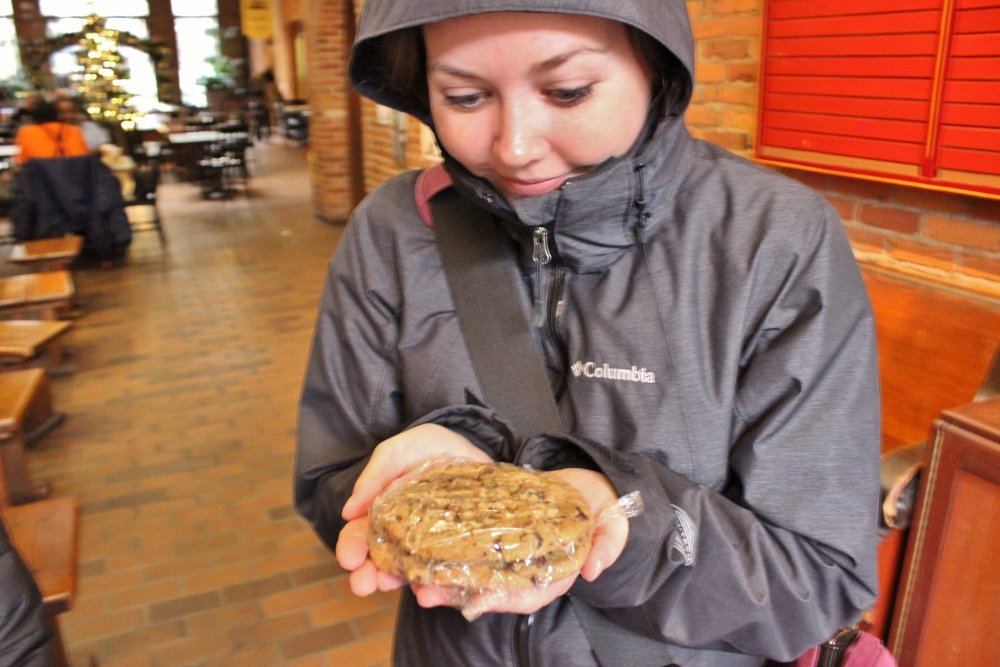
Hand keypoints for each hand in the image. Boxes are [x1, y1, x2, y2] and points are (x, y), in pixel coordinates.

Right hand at [335, 424, 492, 596]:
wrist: (470, 446)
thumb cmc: (426, 448)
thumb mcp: (397, 452)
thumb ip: (374, 476)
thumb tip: (349, 511)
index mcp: (380, 516)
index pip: (359, 537)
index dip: (351, 549)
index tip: (349, 559)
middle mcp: (402, 538)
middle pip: (382, 564)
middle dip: (371, 577)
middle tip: (365, 584)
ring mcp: (430, 548)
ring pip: (416, 575)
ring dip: (412, 587)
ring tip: (416, 592)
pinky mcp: (459, 551)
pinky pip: (451, 574)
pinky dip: (446, 586)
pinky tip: (444, 591)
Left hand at [411, 467, 627, 615]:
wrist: (587, 484)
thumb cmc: (600, 506)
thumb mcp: (613, 521)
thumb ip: (608, 543)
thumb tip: (594, 569)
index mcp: (556, 575)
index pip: (527, 596)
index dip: (500, 600)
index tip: (475, 601)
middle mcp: (527, 572)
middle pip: (489, 591)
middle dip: (457, 595)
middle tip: (424, 592)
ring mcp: (508, 557)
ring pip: (472, 576)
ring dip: (442, 580)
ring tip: (411, 578)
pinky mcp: (493, 538)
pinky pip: (467, 552)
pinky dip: (444, 555)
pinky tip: (419, 550)